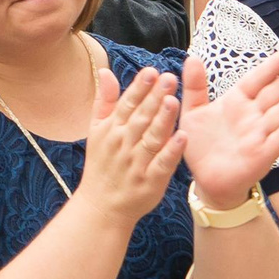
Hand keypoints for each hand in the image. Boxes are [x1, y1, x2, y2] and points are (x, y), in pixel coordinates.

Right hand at [72, 63, 183, 231]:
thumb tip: (106, 71)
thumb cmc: (101, 166)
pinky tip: (183, 137)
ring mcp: (137, 163)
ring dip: (163, 120)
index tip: (151, 71)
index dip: (139, 87)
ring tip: (173, 101)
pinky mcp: (150, 182)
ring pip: (152, 138)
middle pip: (141, 117)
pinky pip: (162, 164)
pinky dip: (171, 152)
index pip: (127, 104)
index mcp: (111, 130)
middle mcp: (123, 144)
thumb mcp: (96, 131)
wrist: (101, 207)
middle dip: (154, 97)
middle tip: (169, 78)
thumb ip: (105, 100)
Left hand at [179, 51, 278, 211]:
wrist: (206, 180)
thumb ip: (194, 86)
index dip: (271, 68)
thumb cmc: (201, 145)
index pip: (256, 80)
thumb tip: (193, 57)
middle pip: (275, 93)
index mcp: (236, 102)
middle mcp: (252, 116)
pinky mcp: (261, 155)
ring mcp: (259, 135)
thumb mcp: (192, 113)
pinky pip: (278, 140)